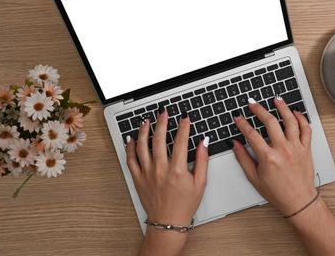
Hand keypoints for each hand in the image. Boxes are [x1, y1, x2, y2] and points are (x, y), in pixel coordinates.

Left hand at [126, 107, 208, 255]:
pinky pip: (131, 160)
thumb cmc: (184, 205)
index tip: (185, 118)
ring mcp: (147, 173)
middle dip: (162, 122)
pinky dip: (130, 148)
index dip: (184, 127)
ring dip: (144, 131)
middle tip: (163, 112)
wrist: (168, 222)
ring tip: (147, 121)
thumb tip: (204, 143)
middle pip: (160, 139)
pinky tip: (132, 139)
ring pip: (143, 146)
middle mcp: (161, 169)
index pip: (181, 141)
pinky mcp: (138, 178)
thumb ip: (203, 161)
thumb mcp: (200, 183)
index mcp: (178, 170)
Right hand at [232, 96, 316, 215]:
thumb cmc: (277, 193)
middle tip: (252, 103)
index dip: (242, 123)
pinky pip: (306, 129)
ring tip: (276, 99)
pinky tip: (295, 113)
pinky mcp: (306, 149)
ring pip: (290, 121)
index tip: (238, 117)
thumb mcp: (254, 178)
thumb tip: (235, 144)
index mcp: (268, 157)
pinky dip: (301, 119)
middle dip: (259, 109)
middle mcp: (283, 150)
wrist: (299, 201)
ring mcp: (296, 148)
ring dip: (282, 108)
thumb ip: (243, 158)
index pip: (252, 134)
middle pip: (270, 122)